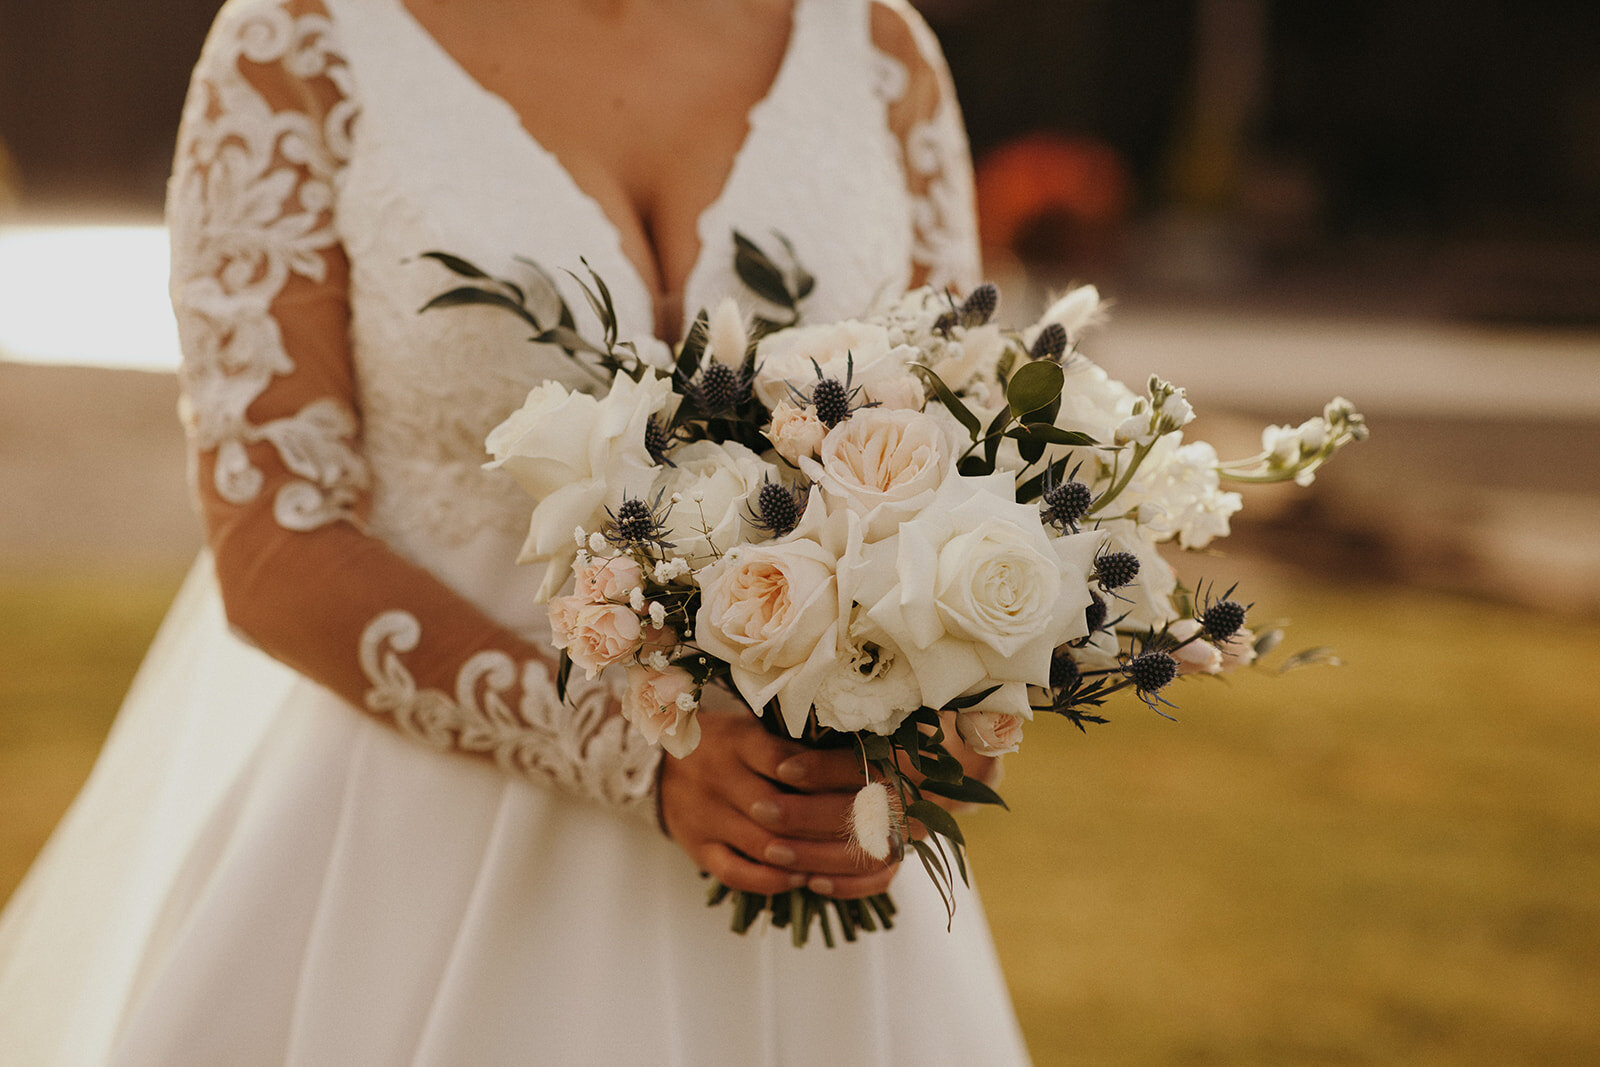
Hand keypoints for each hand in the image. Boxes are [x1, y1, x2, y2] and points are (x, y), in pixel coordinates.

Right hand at [658, 693, 899, 898]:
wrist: (660, 766)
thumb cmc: (726, 746)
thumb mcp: (754, 730)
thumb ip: (792, 746)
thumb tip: (854, 759)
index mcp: (738, 742)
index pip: (784, 761)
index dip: (821, 779)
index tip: (856, 789)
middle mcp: (718, 778)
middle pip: (778, 809)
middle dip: (822, 824)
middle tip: (860, 833)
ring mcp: (706, 817)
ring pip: (762, 844)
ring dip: (804, 855)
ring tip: (839, 860)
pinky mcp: (699, 848)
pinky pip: (737, 873)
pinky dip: (772, 881)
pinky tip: (800, 878)